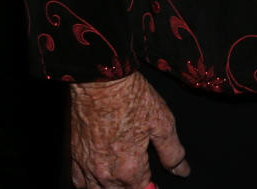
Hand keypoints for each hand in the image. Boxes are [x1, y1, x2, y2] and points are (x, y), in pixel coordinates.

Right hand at [69, 72, 189, 187]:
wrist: (101, 78)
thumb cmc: (131, 96)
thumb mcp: (162, 122)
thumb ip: (172, 152)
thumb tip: (182, 171)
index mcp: (129, 168)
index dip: (150, 186)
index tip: (154, 182)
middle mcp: (105, 173)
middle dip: (131, 187)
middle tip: (139, 175)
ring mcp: (86, 165)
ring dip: (111, 188)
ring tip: (121, 178)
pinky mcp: (74, 154)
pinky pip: (79, 181)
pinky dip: (89, 183)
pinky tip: (98, 176)